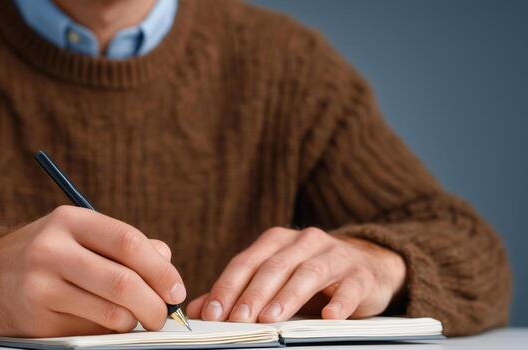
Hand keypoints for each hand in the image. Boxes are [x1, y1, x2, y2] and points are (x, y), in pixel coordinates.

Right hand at [0, 206, 184, 336]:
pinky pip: (90, 331)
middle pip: (124, 282)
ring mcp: (41, 286)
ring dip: (133, 323)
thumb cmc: (44, 255)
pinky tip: (103, 324)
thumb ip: (124, 244)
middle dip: (155, 305)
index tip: (177, 290)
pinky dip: (108, 332)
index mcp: (70, 221)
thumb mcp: (77, 235)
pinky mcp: (37, 319)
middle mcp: (53, 250)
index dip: (162, 270)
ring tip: (134, 319)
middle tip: (163, 315)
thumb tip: (166, 260)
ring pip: (111, 313)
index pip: (129, 242)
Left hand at [186, 227, 405, 322]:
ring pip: (308, 273)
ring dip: (288, 296)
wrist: (369, 265)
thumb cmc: (312, 277)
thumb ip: (238, 293)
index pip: (246, 262)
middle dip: (253, 294)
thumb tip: (199, 309)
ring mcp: (335, 255)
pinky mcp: (360, 274)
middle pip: (274, 267)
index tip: (212, 312)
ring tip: (271, 318)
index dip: (227, 286)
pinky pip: (350, 288)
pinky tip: (329, 316)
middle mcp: (304, 241)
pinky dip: (340, 302)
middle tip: (237, 319)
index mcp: (277, 241)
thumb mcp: (274, 281)